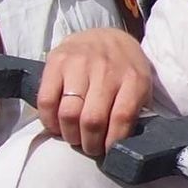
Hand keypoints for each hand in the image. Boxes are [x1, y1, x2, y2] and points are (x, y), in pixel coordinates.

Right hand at [37, 28, 152, 155]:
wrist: (106, 36)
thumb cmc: (125, 68)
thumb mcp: (141, 85)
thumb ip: (135, 110)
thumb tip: (123, 144)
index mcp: (133, 78)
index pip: (122, 118)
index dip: (112, 142)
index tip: (107, 151)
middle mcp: (106, 70)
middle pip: (92, 120)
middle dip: (89, 143)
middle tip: (89, 148)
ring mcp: (80, 63)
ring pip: (68, 113)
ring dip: (69, 134)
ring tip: (74, 137)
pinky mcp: (57, 60)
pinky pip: (46, 100)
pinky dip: (49, 120)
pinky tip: (56, 125)